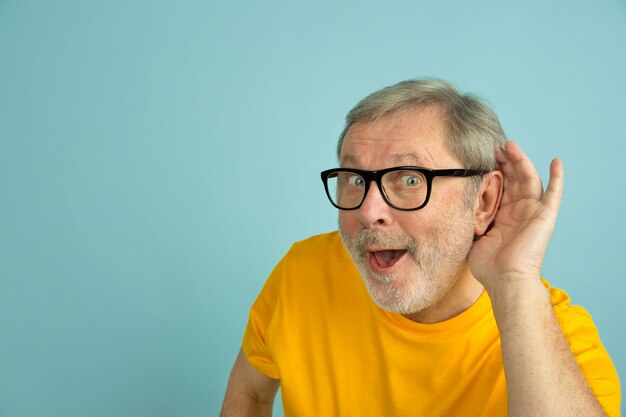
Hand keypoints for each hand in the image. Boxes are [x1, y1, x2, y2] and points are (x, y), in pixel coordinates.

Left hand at [468, 141, 563, 292]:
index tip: (483, 156)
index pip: (500, 187)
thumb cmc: (488, 266)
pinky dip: (557, 177)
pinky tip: (556, 161)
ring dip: (520, 161)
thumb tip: (450, 209)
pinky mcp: (545, 216)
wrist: (505, 280)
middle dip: (504, 161)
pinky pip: (554, 193)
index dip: (493, 171)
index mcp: (503, 216)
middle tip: (494, 145)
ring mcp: (533, 212)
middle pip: (513, 179)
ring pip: (528, 179)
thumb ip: (467, 221)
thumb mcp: (472, 236)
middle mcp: (519, 212)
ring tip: (510, 144)